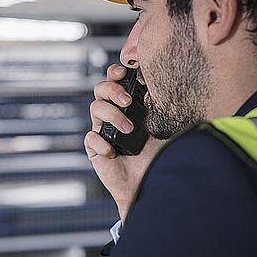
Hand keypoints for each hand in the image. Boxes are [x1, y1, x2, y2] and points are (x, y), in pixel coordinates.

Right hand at [84, 64, 164, 221]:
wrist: (153, 183)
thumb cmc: (161, 155)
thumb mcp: (165, 126)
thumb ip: (161, 106)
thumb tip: (154, 89)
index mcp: (129, 105)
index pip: (116, 81)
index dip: (115, 73)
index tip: (125, 72)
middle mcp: (114, 114)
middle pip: (100, 89)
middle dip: (112, 90)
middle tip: (127, 101)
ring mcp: (103, 130)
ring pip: (94, 108)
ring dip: (112, 115)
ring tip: (128, 129)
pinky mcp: (95, 148)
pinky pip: (90, 137)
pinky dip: (101, 142)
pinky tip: (114, 152)